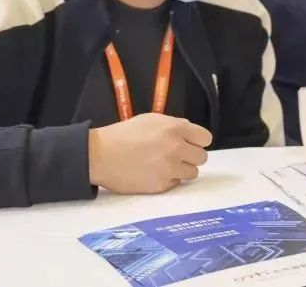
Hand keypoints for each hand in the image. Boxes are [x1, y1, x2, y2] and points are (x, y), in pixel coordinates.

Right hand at [88, 113, 212, 194]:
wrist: (99, 155)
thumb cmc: (123, 135)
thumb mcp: (152, 120)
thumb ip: (175, 125)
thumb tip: (189, 132)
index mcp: (175, 129)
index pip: (206, 138)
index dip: (198, 141)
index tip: (191, 144)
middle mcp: (176, 148)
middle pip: (202, 157)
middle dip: (191, 156)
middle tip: (177, 156)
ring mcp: (169, 168)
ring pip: (192, 173)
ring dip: (182, 170)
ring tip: (165, 165)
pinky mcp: (160, 185)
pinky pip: (175, 183)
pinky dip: (168, 180)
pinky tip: (154, 173)